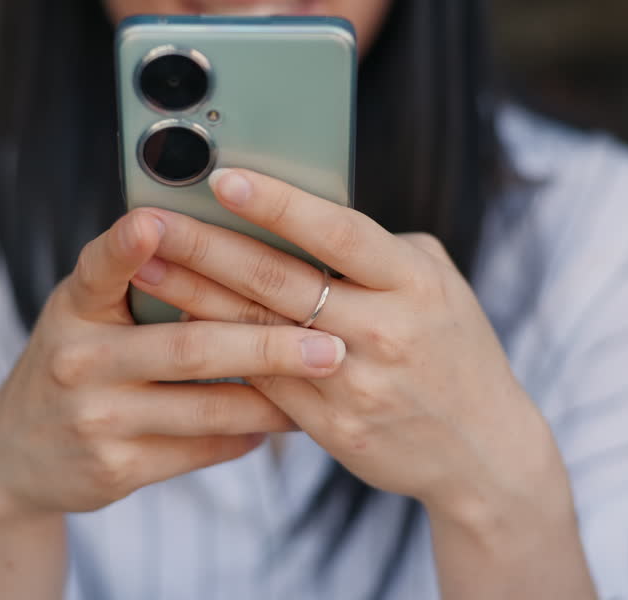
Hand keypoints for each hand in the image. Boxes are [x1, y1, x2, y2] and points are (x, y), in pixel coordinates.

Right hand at [0, 209, 348, 522]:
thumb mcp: (87, 311)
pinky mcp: (113, 467)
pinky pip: (200, 448)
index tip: (152, 221)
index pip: (99, 267)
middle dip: (267, 345)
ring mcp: (95, 418)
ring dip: (275, 397)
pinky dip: (248, 433)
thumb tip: (235, 237)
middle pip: (188, 347)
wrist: (19, 453)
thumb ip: (138, 279)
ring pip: (205, 407)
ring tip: (326, 379)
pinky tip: (286, 419)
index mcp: (76, 305)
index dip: (124, 246)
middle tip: (329, 344)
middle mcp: (79, 360)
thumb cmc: (82, 357)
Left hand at [131, 169, 561, 519]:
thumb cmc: (454, 348)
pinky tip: (178, 327)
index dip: (277, 204)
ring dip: (194, 297)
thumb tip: (302, 216)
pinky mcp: (332, 427)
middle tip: (151, 219)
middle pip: (279, 280)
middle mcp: (384, 331)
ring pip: (258, 332)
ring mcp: (354, 383)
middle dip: (206, 246)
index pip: (337, 232)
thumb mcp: (438, 284)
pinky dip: (218, 351)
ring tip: (144, 268)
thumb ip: (376, 250)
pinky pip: (262, 381)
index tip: (222, 177)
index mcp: (414, 282)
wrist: (483, 450)